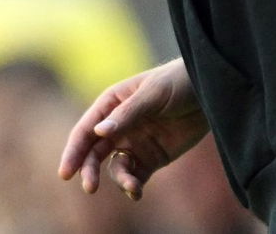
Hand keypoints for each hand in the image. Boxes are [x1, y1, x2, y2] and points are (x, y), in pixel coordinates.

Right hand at [58, 57, 207, 200]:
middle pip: (94, 151)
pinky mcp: (152, 158)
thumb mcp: (153, 94)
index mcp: (112, 103)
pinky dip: (133, 186)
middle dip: (89, 169)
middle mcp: (118, 126)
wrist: (210, 92)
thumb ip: (127, 114)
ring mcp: (134, 143)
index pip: (86, 129)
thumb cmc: (177, 82)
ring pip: (115, 167)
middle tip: (89, 187)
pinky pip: (136, 176)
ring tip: (133, 187)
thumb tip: (99, 132)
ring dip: (118, 179)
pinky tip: (136, 192)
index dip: (74, 151)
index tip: (66, 172)